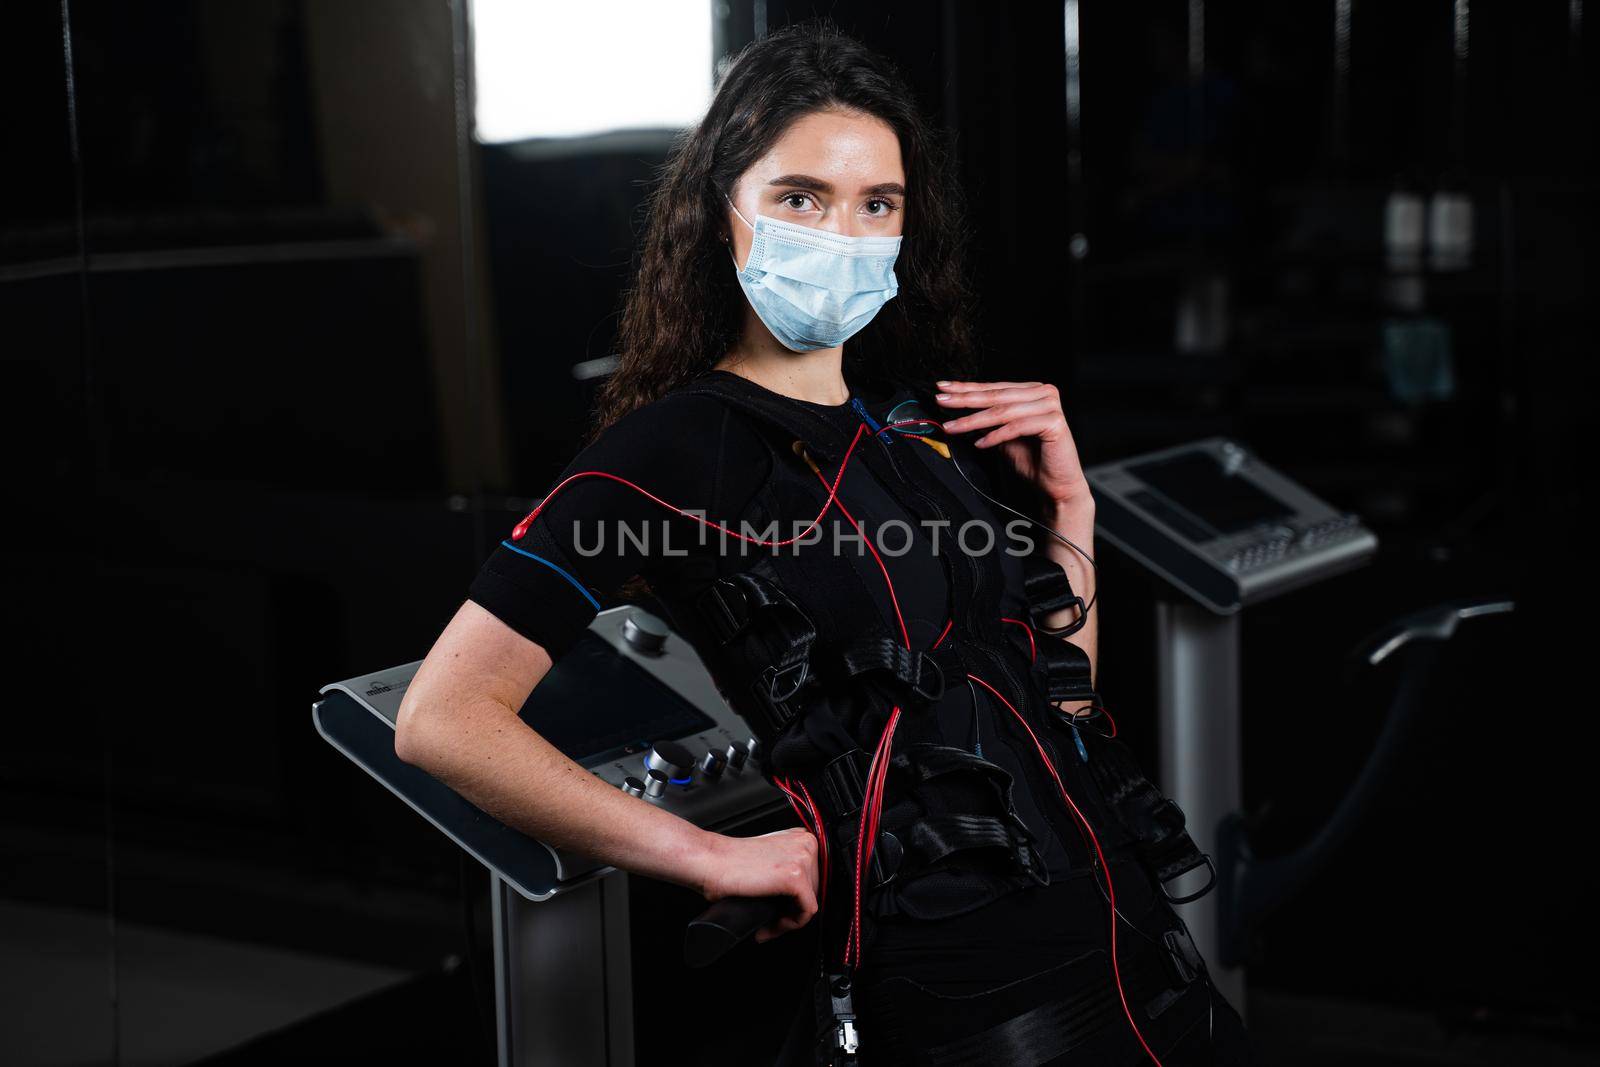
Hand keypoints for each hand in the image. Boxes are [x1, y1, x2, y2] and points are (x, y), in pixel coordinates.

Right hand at [697, 827, 819, 941]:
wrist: (710, 861)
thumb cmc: (728, 863)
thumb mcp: (769, 858)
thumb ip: (787, 866)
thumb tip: (797, 895)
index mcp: (800, 837)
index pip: (813, 877)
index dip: (795, 899)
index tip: (778, 911)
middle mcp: (805, 844)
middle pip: (813, 890)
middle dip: (790, 911)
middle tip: (769, 922)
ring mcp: (802, 858)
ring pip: (810, 902)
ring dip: (786, 920)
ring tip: (766, 925)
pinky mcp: (796, 876)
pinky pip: (806, 912)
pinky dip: (787, 926)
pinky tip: (768, 928)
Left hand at [934, 379, 1092, 509]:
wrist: (1055, 485)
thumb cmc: (1031, 460)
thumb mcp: (1001, 435)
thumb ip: (985, 419)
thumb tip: (957, 407)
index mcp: (1032, 391)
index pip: (994, 388)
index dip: (966, 388)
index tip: (943, 388)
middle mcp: (1044, 392)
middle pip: (996, 396)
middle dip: (964, 400)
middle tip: (941, 401)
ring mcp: (1050, 405)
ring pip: (1003, 411)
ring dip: (973, 420)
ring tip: (952, 427)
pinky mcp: (1054, 421)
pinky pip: (1017, 427)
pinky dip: (995, 436)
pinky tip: (979, 443)